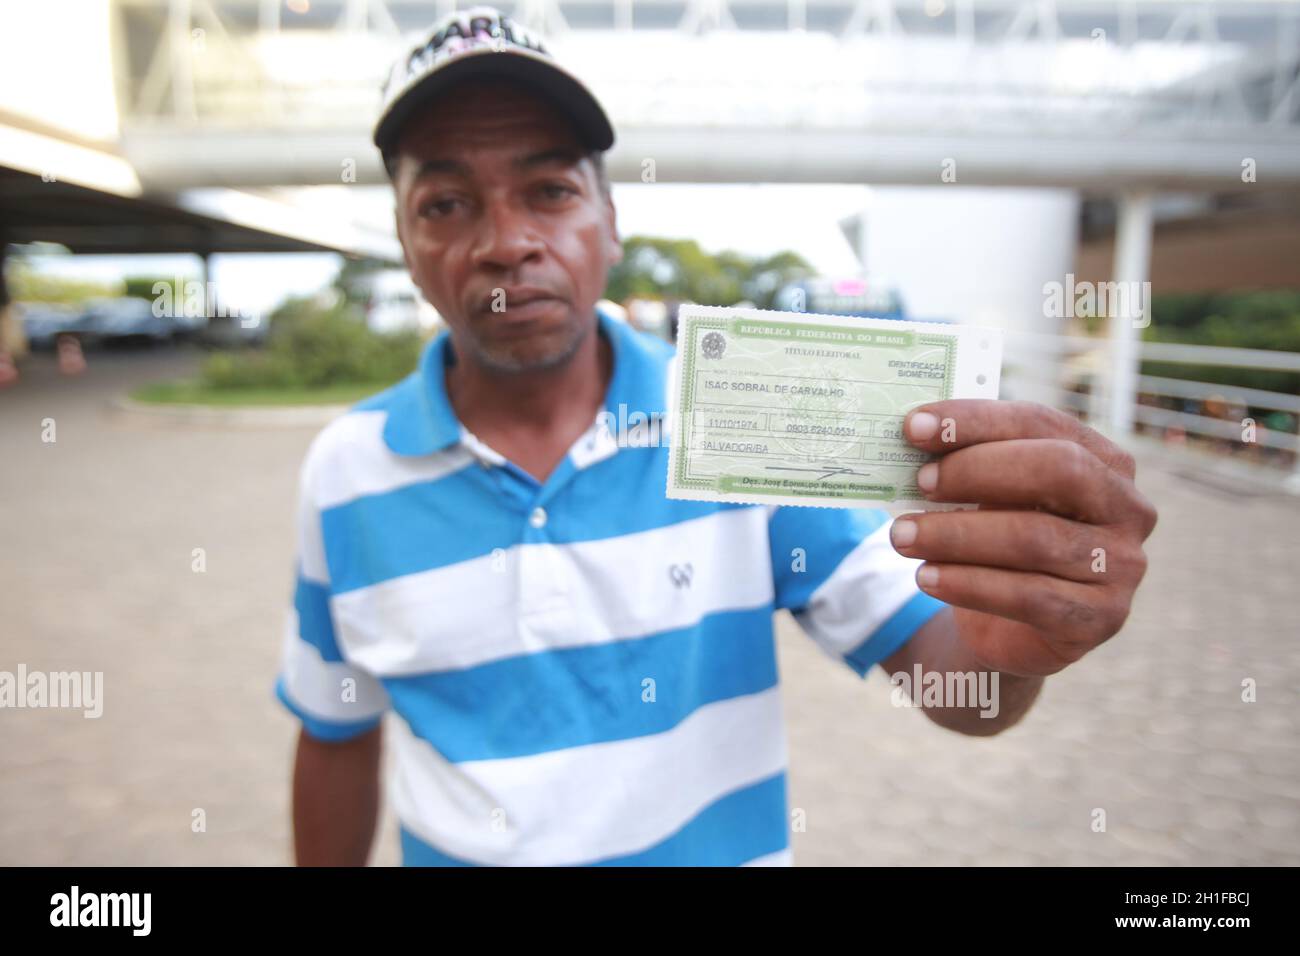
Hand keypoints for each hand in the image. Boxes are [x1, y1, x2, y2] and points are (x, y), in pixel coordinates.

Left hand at [890, 400, 1157, 676]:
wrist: (1012, 628)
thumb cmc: (1000, 544)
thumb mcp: (990, 498)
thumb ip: (967, 466)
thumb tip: (913, 436)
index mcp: (1104, 460)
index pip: (1041, 423)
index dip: (976, 420)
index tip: (913, 425)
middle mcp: (1128, 508)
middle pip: (1057, 469)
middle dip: (976, 471)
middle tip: (918, 482)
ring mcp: (1122, 566)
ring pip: (1034, 538)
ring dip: (955, 535)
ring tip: (902, 536)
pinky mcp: (1101, 617)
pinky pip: (1030, 596)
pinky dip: (968, 584)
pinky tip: (925, 578)